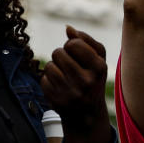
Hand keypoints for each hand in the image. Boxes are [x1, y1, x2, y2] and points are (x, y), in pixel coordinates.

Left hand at [42, 26, 112, 142]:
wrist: (87, 114)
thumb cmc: (93, 79)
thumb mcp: (98, 59)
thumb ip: (86, 40)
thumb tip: (68, 28)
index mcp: (99, 67)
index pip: (73, 43)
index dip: (71, 45)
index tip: (76, 53)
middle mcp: (86, 81)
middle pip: (59, 52)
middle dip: (61, 55)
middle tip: (69, 65)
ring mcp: (71, 92)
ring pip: (49, 66)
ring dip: (54, 68)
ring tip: (64, 75)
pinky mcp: (57, 101)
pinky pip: (43, 79)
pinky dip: (49, 80)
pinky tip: (59, 87)